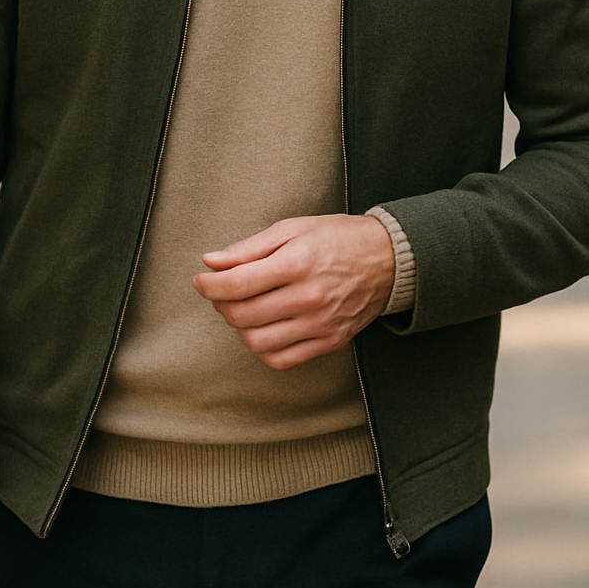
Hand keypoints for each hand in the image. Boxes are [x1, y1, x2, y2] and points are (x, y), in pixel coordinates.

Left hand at [193, 213, 394, 369]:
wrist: (388, 258)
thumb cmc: (337, 238)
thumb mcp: (292, 228)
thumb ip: (249, 248)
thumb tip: (210, 261)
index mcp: (296, 263)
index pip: (236, 285)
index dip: (208, 285)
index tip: (200, 280)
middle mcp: (308, 297)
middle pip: (242, 315)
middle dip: (220, 303)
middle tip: (221, 291)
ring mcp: (320, 324)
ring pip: (257, 341)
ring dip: (239, 327)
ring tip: (243, 309)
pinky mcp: (330, 342)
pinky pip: (281, 359)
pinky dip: (262, 349)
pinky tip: (262, 329)